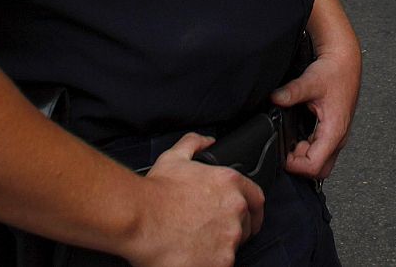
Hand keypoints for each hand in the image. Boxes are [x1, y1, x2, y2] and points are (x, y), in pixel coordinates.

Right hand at [128, 134, 263, 266]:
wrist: (139, 219)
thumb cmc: (154, 192)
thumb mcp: (174, 157)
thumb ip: (194, 144)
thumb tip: (207, 141)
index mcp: (230, 183)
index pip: (257, 199)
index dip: (251, 209)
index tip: (246, 217)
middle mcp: (235, 209)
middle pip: (245, 225)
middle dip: (232, 229)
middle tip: (210, 232)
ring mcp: (230, 237)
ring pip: (234, 246)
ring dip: (220, 247)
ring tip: (197, 245)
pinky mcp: (221, 262)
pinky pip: (223, 264)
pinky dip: (211, 262)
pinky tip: (194, 257)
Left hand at [271, 38, 360, 179]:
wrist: (345, 61)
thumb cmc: (334, 71)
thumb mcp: (310, 81)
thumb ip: (291, 92)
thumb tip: (275, 99)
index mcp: (335, 131)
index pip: (315, 165)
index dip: (296, 165)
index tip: (283, 154)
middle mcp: (340, 137)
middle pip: (320, 170)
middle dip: (301, 165)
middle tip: (288, 149)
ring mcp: (339, 136)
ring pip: (322, 162)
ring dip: (305, 157)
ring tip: (292, 141)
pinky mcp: (335, 131)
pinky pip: (323, 151)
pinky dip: (309, 150)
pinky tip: (299, 137)